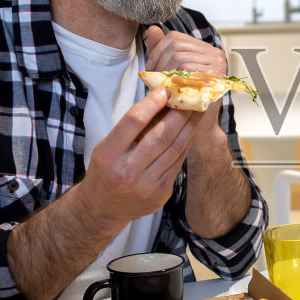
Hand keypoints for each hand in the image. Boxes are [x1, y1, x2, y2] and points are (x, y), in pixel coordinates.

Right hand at [80, 87, 204, 225]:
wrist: (102, 209)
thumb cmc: (105, 170)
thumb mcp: (107, 147)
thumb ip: (130, 129)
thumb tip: (160, 101)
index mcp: (108, 154)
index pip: (134, 121)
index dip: (152, 103)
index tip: (166, 90)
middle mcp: (127, 170)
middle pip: (161, 135)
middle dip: (180, 113)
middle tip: (192, 96)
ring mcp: (146, 184)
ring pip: (175, 148)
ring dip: (189, 127)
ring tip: (198, 110)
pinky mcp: (160, 193)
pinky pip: (177, 162)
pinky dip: (185, 144)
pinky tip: (191, 131)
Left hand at [145, 25, 230, 129]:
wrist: (198, 127)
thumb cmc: (182, 100)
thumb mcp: (168, 71)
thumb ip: (161, 50)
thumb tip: (152, 28)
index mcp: (203, 48)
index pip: (174, 37)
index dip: (157, 50)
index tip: (151, 68)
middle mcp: (214, 52)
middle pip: (176, 44)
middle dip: (160, 61)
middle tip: (155, 80)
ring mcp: (218, 63)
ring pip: (179, 56)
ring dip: (165, 72)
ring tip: (163, 86)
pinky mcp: (216, 75)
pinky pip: (187, 69)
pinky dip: (174, 79)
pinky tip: (172, 90)